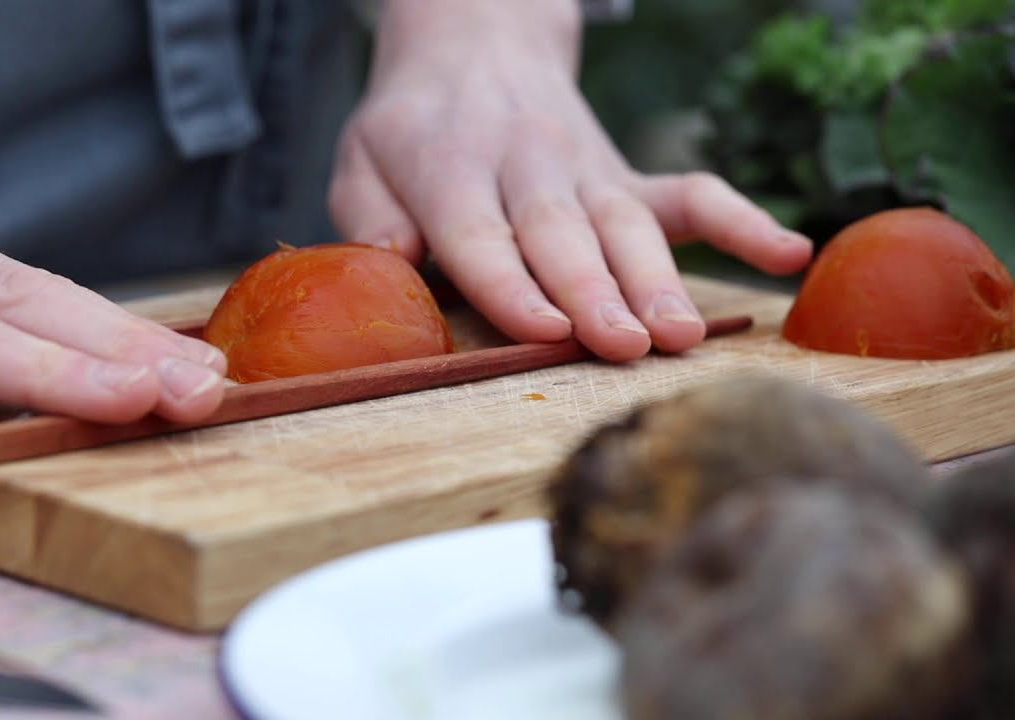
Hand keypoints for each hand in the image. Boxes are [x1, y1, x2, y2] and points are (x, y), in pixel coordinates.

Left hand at [329, 0, 812, 361]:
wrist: (476, 49)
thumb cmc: (411, 129)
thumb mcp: (361, 159)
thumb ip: (369, 212)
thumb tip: (393, 255)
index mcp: (452, 169)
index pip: (482, 235)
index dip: (511, 286)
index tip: (545, 330)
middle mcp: (528, 167)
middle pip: (563, 234)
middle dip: (596, 293)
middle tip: (626, 348)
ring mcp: (586, 171)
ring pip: (626, 225)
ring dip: (656, 281)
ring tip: (682, 336)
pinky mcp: (626, 177)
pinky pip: (691, 194)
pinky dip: (741, 221)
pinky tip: (787, 255)